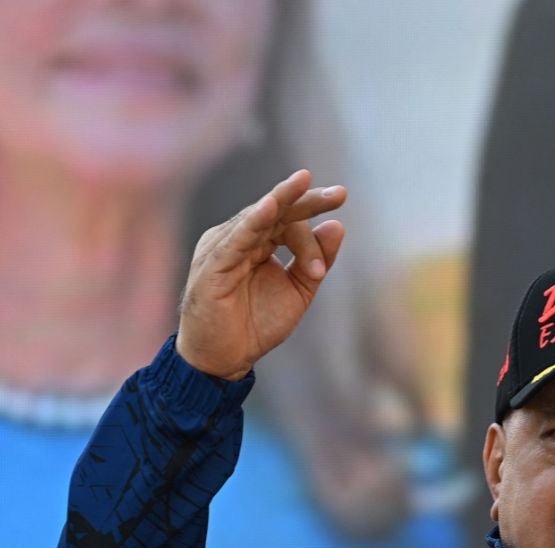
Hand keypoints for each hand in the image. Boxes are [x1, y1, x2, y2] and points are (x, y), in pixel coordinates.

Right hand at [176, 169, 347, 380]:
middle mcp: (239, 239)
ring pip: (257, 219)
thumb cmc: (256, 323)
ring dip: (283, 202)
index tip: (341, 209)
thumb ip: (316, 260)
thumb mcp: (298, 290)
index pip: (289, 220)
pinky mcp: (212, 265)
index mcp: (258, 242)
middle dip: (306, 198)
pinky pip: (235, 240)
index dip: (314, 215)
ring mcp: (223, 248)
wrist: (226, 357)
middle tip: (340, 193)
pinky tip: (270, 207)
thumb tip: (337, 225)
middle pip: (276, 210)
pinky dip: (253, 222)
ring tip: (304, 183)